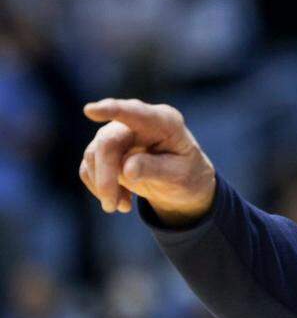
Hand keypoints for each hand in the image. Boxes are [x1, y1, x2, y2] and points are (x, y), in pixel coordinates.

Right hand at [80, 98, 216, 226]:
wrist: (182, 183)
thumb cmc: (186, 174)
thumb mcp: (179, 176)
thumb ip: (155, 169)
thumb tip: (126, 169)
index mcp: (165, 122)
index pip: (136, 113)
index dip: (113, 110)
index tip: (91, 110)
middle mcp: (139, 121)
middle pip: (108, 142)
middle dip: (105, 175)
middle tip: (111, 207)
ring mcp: (120, 133)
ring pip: (93, 155)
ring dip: (103, 185)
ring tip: (123, 206)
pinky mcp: (106, 149)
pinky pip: (89, 166)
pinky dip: (99, 187)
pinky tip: (122, 201)